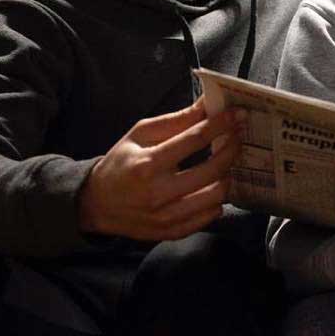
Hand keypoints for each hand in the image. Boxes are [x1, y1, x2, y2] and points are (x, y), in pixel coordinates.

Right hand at [78, 98, 245, 240]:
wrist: (96, 203)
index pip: (195, 139)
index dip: (221, 124)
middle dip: (232, 148)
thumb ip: (177, 120)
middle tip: (238, 136)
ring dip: (228, 175)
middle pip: (213, 169)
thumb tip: (208, 103)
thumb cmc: (121, 162)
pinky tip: (214, 186)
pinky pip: (209, 217)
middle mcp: (158, 193)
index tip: (238, 114)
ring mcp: (166, 216)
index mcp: (147, 164)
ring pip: (216, 196)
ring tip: (226, 162)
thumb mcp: (141, 134)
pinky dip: (217, 200)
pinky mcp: (171, 232)